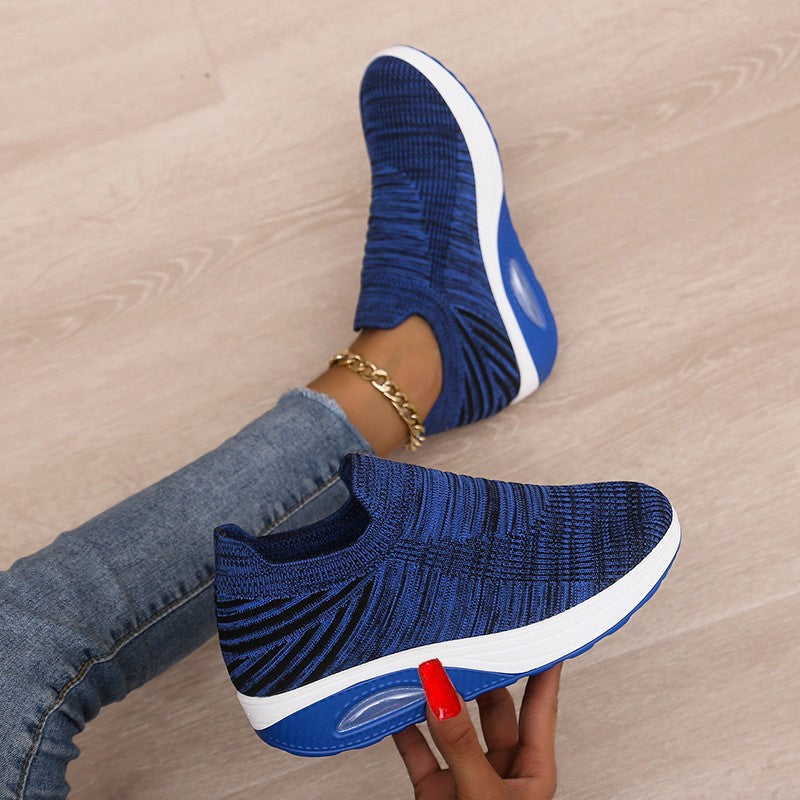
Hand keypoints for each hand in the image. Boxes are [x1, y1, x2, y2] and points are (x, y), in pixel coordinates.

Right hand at [393, 659, 561, 799]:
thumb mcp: (482, 796)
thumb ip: (461, 745)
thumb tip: (442, 694)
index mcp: (532, 773)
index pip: (540, 708)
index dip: (542, 671)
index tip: (538, 633)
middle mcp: (500, 771)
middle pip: (492, 709)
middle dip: (478, 677)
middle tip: (465, 643)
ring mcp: (465, 780)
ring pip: (451, 726)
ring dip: (435, 700)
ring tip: (424, 667)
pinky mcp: (434, 793)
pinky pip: (418, 750)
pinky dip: (404, 729)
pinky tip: (395, 706)